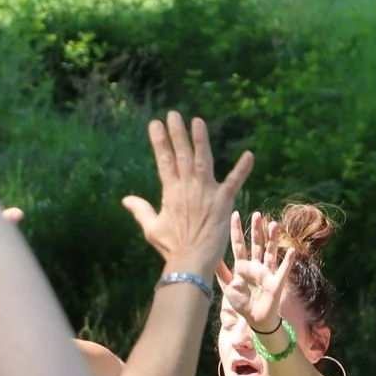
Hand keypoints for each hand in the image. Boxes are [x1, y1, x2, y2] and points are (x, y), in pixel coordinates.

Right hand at [130, 111, 250, 274]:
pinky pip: (234, 182)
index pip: (163, 160)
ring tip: (197, 121)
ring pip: (202, 160)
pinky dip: (242, 169)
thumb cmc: (172, 248)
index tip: (155, 123)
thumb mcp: (151, 228)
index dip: (159, 141)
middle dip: (176, 133)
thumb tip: (125, 199)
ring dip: (200, 140)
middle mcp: (187, 188)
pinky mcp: (223, 202)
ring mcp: (205, 193)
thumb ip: (140, 210)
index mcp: (171, 192)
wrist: (190, 261)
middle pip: (181, 154)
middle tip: (173, 114)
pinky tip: (250, 155)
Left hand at [217, 211, 295, 339]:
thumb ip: (221, 273)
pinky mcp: (276, 283)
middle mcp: (255, 266)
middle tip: (257, 214)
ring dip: (272, 239)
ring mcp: (267, 273)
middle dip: (256, 230)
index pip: (238, 245)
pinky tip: (291, 250)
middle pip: (256, 244)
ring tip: (273, 225)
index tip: (234, 214)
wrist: (256, 320)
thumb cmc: (242, 303)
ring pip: (270, 252)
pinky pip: (283, 270)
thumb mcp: (228, 288)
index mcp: (242, 266)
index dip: (236, 230)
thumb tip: (211, 259)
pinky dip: (287, 261)